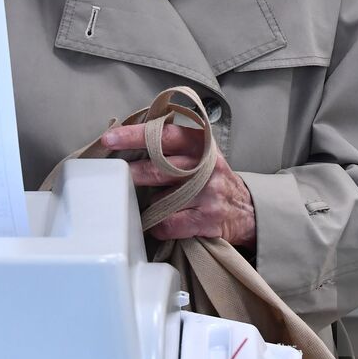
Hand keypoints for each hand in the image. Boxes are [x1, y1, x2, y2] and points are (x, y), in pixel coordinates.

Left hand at [102, 122, 256, 247]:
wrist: (246, 209)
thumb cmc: (212, 177)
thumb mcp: (201, 152)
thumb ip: (172, 144)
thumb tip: (126, 139)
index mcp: (200, 144)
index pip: (165, 134)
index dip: (136, 135)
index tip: (111, 138)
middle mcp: (205, 167)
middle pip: (159, 166)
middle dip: (131, 170)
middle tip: (113, 172)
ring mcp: (206, 194)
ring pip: (160, 198)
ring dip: (146, 202)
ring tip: (146, 200)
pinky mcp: (205, 219)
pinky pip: (167, 223)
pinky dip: (156, 224)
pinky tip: (159, 221)